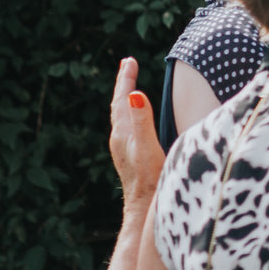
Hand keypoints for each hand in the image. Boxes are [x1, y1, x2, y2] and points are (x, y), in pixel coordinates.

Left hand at [108, 57, 166, 212]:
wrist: (145, 208)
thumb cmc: (149, 179)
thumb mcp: (148, 147)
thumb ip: (142, 121)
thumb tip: (135, 94)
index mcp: (123, 133)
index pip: (122, 99)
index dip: (126, 79)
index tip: (129, 61)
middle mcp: (120, 139)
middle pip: (119, 105)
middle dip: (124, 84)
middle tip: (128, 65)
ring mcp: (124, 149)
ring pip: (122, 117)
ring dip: (126, 99)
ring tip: (130, 86)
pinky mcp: (130, 156)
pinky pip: (128, 127)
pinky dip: (131, 114)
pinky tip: (137, 120)